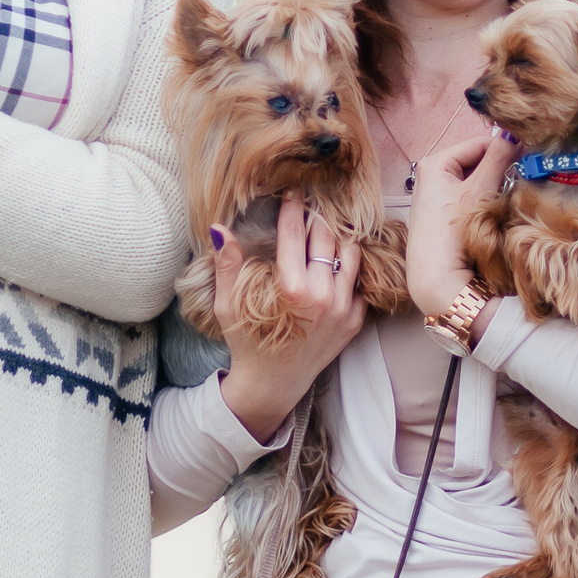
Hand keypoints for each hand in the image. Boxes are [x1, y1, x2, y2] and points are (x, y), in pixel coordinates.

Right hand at [213, 197, 366, 441]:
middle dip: (317, 217)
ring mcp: (343, 309)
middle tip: (311, 205)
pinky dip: (348, 269)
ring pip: (350, 254)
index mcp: (291, 288)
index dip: (292, 208)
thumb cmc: (247, 344)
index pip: (295, 233)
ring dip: (337, 239)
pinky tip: (336, 261)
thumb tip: (220, 228)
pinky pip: (358, 282)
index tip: (293, 193)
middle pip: (326, 237)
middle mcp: (322, 296)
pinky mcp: (355, 321)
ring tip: (325, 230)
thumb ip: (227, 265)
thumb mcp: (228, 305)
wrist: (273, 385)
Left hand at [405, 127, 516, 327]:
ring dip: (495, 185)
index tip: (529, 155)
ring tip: (509, 195)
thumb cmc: (453, 231)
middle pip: (477, 162)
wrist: (437, 278)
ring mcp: (437, 196)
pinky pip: (472, 197)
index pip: (479, 143)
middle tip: (522, 177)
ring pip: (477, 180)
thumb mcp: (478, 190)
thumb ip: (498, 159)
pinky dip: (486, 200)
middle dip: (500, 169)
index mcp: (435, 163)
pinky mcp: (444, 215)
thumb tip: (516, 134)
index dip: (505, 148)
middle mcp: (431, 175)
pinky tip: (496, 211)